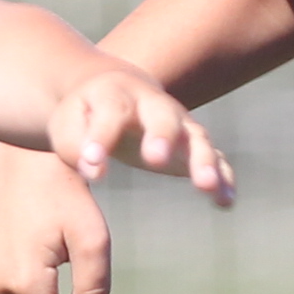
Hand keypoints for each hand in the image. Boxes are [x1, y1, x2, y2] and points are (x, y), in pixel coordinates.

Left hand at [50, 64, 232, 200]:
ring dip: (203, 160)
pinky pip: (215, 158)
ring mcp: (179, 123)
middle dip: (162, 136)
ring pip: (197, 137)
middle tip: (155, 159)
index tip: (92, 167)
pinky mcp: (194, 144)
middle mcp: (154, 105)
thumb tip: (93, 171)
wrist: (114, 92)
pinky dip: (223, 177)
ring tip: (207, 186)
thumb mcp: (68, 125)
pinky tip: (225, 201)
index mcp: (116, 95)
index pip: (111, 113)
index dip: (102, 138)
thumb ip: (76, 147)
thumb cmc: (85, 115)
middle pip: (163, 117)